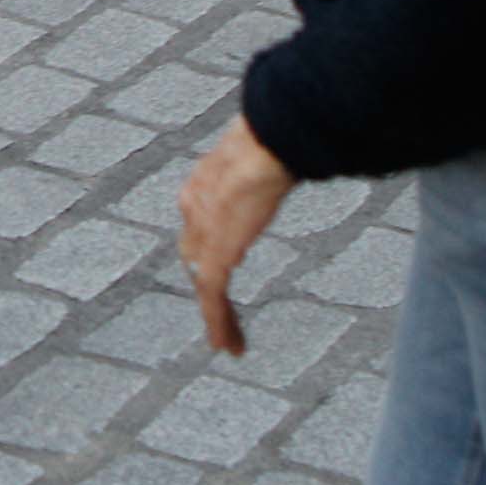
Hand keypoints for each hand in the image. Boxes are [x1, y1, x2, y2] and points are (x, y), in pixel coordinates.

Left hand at [177, 115, 296, 355]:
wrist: (266, 146)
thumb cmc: (277, 138)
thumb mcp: (267, 152)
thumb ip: (268, 165)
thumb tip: (291, 157)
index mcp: (202, 185)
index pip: (199, 225)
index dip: (207, 249)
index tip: (222, 264)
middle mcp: (193, 211)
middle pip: (195, 259)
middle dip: (208, 288)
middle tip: (222, 315)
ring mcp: (203, 235)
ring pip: (205, 285)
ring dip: (218, 317)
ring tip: (231, 344)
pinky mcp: (216, 257)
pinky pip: (213, 298)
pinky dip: (218, 324)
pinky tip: (227, 346)